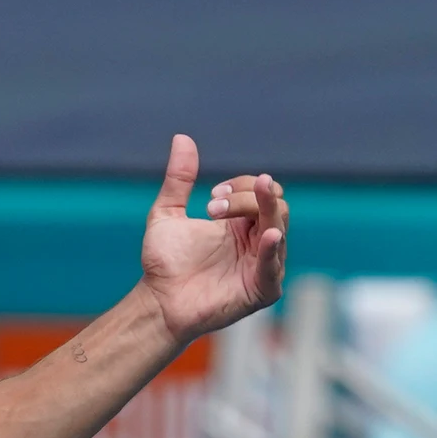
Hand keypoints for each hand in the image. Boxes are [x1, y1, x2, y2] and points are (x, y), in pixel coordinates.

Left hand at [138, 134, 289, 345]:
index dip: (242, 186)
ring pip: (279, 228)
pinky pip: (273, 266)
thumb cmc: (165, 262)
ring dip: (259, 213)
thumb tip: (182, 137)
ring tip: (228, 209)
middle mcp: (256, 241)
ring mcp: (262, 264)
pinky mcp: (262, 289)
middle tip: (212, 207)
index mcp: (241, 224)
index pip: (260, 192)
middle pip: (275, 206)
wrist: (158, 300)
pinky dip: (271, 249)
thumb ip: (178, 179)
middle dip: (247, 198)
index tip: (211, 194)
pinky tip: (267, 234)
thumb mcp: (167, 213)